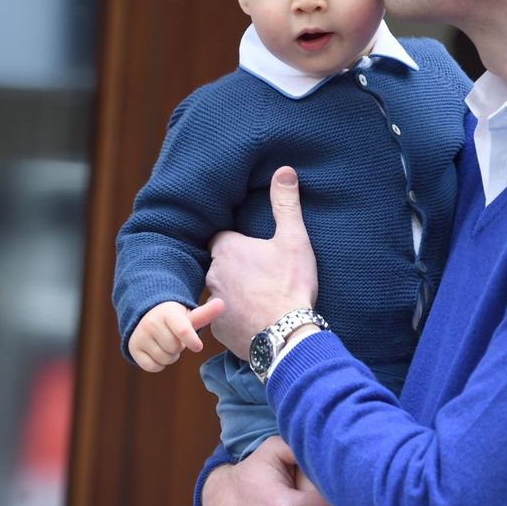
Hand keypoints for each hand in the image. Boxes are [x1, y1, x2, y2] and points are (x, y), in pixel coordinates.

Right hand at [129, 298, 224, 371]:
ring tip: (166, 344)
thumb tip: (222, 303)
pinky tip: (157, 352)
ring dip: (170, 356)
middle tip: (175, 338)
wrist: (146, 317)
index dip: (191, 340)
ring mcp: (140, 336)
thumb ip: (205, 313)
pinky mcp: (133, 348)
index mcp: (168, 313)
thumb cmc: (174, 319)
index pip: (182, 329)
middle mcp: (151, 323)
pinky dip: (159, 364)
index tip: (198, 346)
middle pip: (175, 348)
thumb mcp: (189, 315)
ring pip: (164, 358)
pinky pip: (152, 366)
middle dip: (179, 347)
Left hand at [206, 166, 317, 358]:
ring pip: (220, 292)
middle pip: (220, 265)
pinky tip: (256, 320)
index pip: (221, 238)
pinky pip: (224, 318)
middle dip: (235, 268)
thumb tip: (285, 170)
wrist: (286, 334)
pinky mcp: (218, 329)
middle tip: (260, 274)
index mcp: (227, 249)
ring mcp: (213, 303)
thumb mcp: (294, 239)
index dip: (237, 242)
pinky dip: (237, 318)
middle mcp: (212, 274)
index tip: (252, 248)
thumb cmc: (289, 285)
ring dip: (234, 293)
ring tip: (259, 298)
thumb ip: (286, 204)